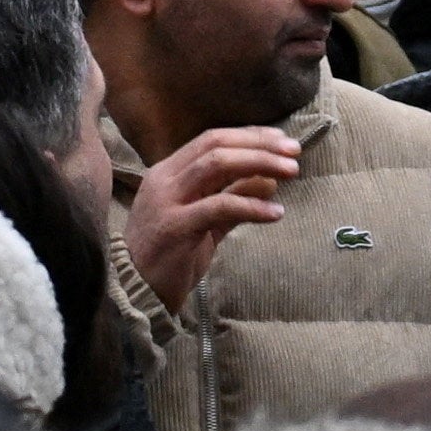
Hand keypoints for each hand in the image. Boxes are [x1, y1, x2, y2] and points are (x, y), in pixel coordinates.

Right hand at [122, 124, 299, 316]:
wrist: (136, 293)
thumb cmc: (170, 257)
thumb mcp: (206, 223)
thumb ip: (233, 199)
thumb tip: (270, 181)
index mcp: (168, 172)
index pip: (211, 140)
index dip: (249, 136)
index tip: (282, 141)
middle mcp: (164, 179)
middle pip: (215, 145)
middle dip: (259, 145)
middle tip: (294, 152)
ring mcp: (167, 201)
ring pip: (216, 165)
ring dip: (258, 164)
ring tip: (291, 171)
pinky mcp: (174, 227)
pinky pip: (218, 206)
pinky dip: (251, 205)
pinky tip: (275, 213)